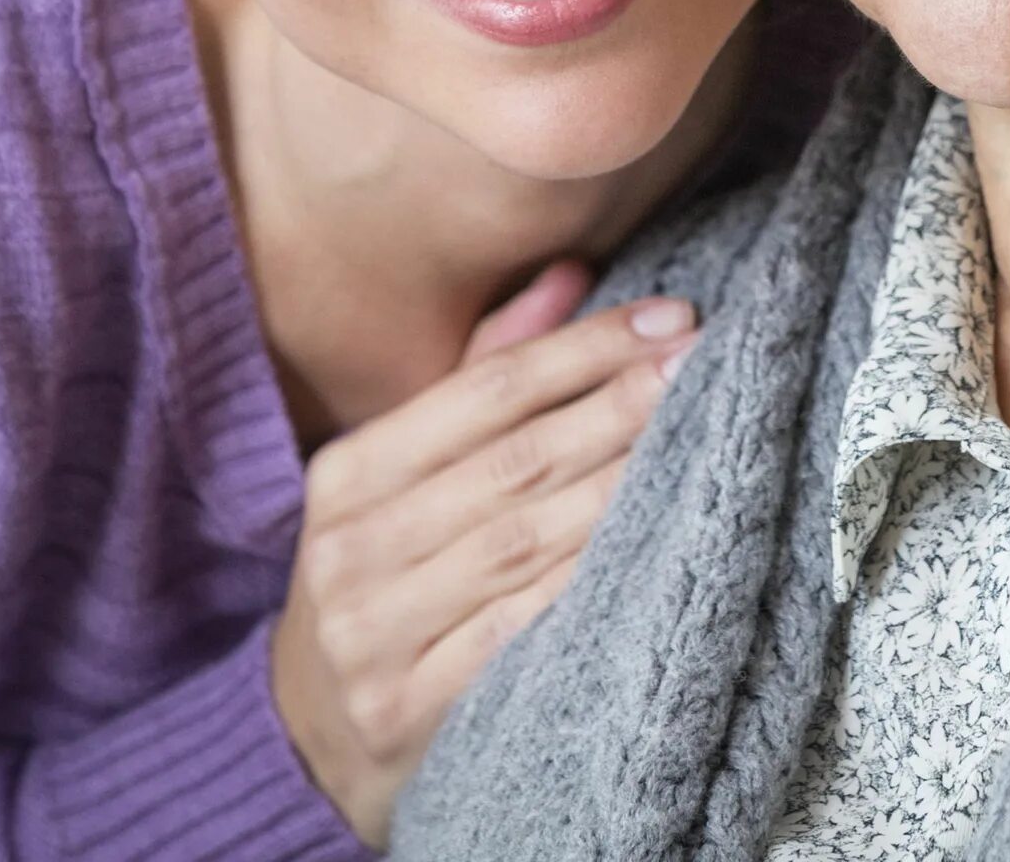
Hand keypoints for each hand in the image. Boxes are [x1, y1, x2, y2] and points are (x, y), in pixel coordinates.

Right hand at [270, 260, 696, 844]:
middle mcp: (351, 549)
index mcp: (344, 475)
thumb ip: (483, 371)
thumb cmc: (380, 577)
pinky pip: (519, 630)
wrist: (305, 738)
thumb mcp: (401, 475)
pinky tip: (651, 544)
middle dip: (619, 406)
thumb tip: (572, 272)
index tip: (673, 317)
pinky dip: (587, 582)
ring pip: (522, 543)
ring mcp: (376, 634)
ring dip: (619, 486)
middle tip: (704, 364)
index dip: (584, 349)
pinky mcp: (408, 708)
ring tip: (700, 438)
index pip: (483, 390)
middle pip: (514, 463)